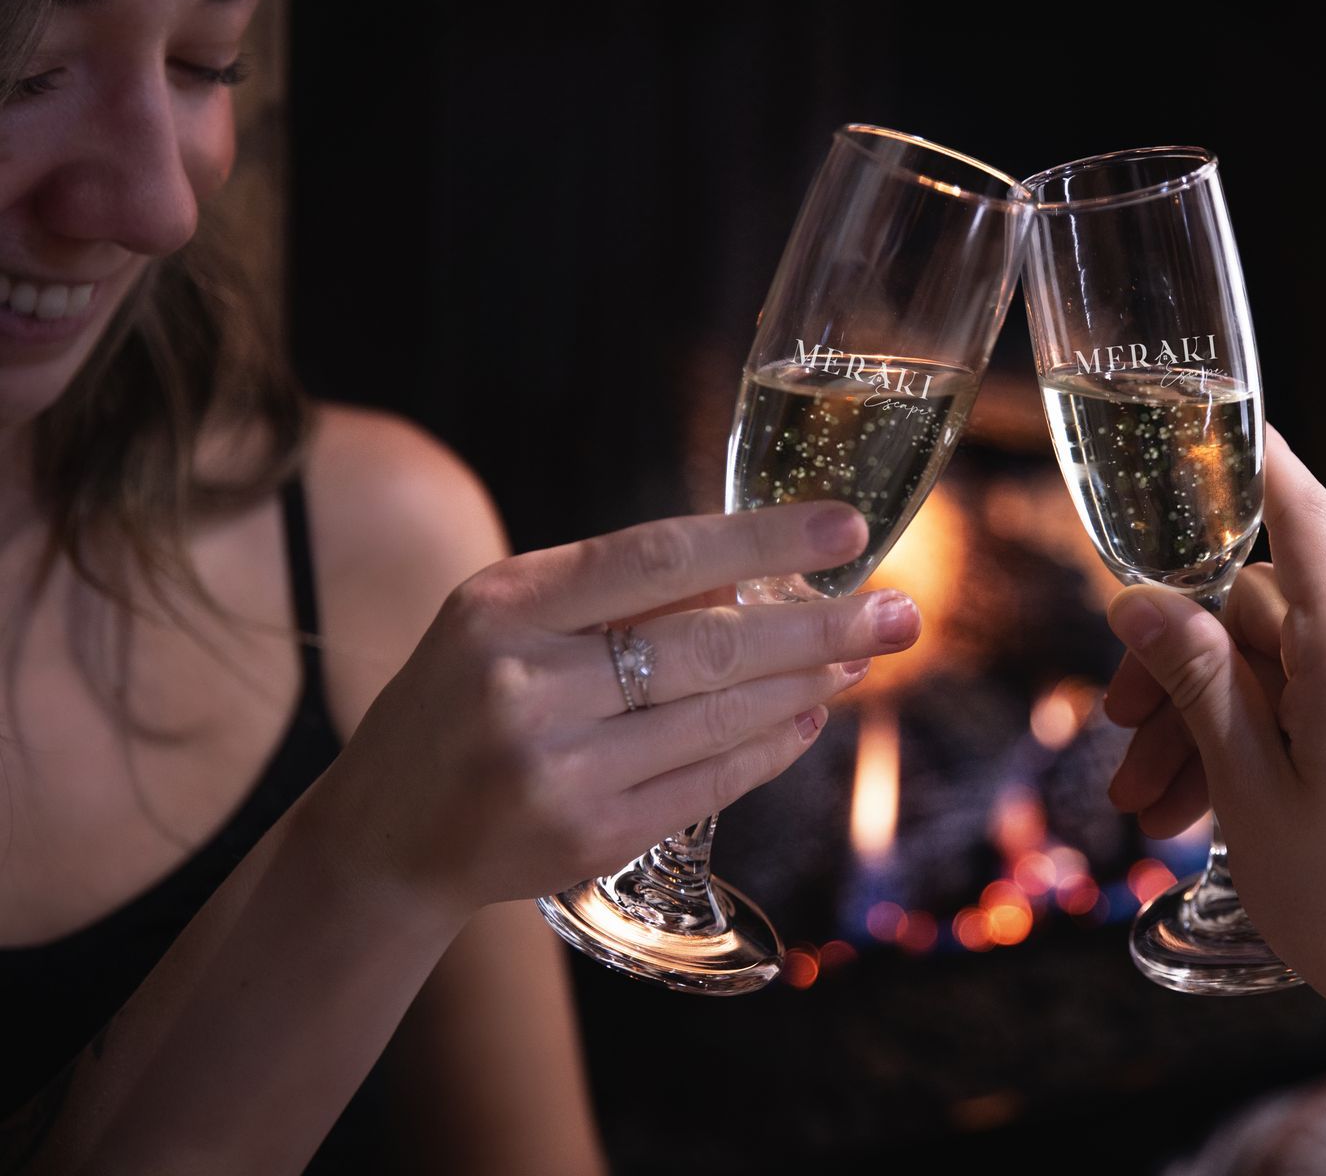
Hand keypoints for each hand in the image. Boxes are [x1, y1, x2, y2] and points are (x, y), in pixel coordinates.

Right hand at [308, 501, 917, 919]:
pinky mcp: (586, 839)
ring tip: (863, 654)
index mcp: (504, 605)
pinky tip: (809, 717)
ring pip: (718, 716)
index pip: (658, 557)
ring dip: (807, 684)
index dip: (761, 539)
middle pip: (708, 643)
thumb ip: (610, 593)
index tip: (845, 528)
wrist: (384, 836)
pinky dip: (769, 747)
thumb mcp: (504, 619)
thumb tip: (750, 575)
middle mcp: (525, 685)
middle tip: (900, 611)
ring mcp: (556, 769)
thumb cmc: (458, 702)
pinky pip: (707, 784)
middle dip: (820, 625)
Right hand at [1103, 427, 1325, 1018]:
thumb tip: (1142, 600)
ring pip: (1281, 663)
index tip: (1202, 405)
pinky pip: (1319, 695)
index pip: (1300, 510)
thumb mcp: (1251, 793)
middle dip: (1180, 676)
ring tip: (1153, 808)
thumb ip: (1196, 681)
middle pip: (1262, 610)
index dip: (1246, 455)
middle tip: (1122, 752)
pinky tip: (1203, 806)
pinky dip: (1261, 737)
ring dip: (1210, 723)